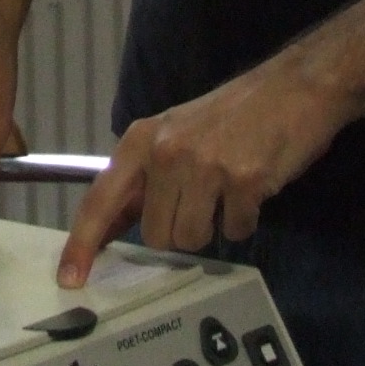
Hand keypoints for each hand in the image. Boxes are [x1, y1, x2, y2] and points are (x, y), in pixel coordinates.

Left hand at [56, 57, 344, 286]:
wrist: (295, 86)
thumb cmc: (232, 114)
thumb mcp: (175, 134)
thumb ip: (144, 180)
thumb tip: (110, 229)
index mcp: (141, 141)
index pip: (101, 200)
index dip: (82, 244)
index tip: (69, 279)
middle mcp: (166, 152)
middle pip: (155, 235)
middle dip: (179, 230)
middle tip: (203, 199)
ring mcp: (205, 166)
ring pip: (192, 239)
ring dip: (213, 227)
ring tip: (228, 191)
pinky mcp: (244, 181)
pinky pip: (235, 231)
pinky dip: (245, 220)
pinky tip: (254, 188)